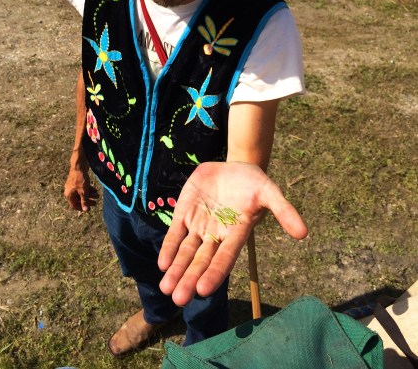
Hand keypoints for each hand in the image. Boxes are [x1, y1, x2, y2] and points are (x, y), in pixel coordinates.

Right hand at [64, 157, 98, 211]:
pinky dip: (88, 189)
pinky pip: (82, 188)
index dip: (82, 207)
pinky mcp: (77, 181)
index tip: (89, 208)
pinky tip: (95, 189)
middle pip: (78, 199)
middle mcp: (69, 191)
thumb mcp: (83, 191)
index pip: (74, 205)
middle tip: (95, 203)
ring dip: (89, 195)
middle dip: (88, 201)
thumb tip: (86, 210)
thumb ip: (84, 201)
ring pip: (81, 193)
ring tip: (97, 195)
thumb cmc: (80, 178)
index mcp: (69, 194)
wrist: (79, 165)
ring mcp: (73, 185)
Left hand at [158, 161, 307, 305]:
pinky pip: (176, 233)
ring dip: (177, 269)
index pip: (225, 257)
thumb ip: (284, 211)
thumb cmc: (254, 182)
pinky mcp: (185, 212)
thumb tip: (304, 233)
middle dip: (190, 278)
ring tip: (167, 289)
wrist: (234, 166)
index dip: (215, 272)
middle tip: (179, 299)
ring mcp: (199, 224)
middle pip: (202, 260)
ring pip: (186, 251)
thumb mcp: (269, 192)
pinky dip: (169, 248)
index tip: (204, 289)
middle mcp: (216, 234)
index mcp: (236, 232)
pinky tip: (163, 264)